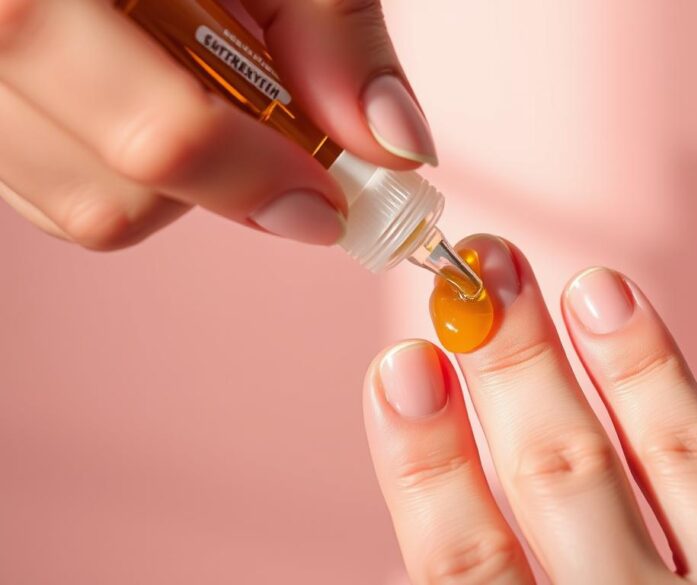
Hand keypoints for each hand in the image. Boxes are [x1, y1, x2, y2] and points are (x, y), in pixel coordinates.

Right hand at [0, 0, 434, 249]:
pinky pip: (51, 186)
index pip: (159, 128)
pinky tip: (154, 92)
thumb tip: (394, 142)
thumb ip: (333, 32)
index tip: (329, 202)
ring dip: (176, 182)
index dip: (252, 179)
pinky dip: (124, 169)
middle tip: (296, 165)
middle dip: (223, 189)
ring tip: (205, 88)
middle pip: (111, 191)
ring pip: (80, 203)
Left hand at [363, 235, 696, 583]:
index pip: (689, 455)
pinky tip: (391, 469)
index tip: (596, 285)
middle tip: (481, 273)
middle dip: (523, 366)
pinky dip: (421, 531)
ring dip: (437, 449)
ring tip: (409, 356)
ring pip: (487, 552)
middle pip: (575, 475)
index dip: (640, 362)